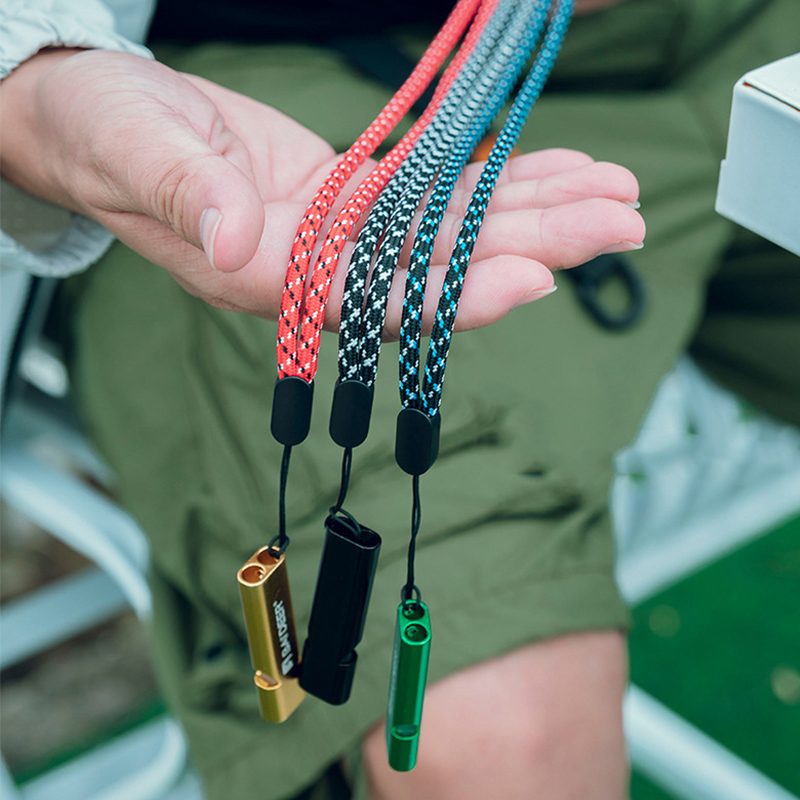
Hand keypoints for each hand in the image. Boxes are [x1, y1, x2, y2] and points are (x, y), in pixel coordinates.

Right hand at [0, 48, 643, 335]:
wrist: (105, 123)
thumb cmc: (104, 135)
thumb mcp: (131, 151)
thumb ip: (183, 195)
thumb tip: (236, 240)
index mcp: (268, 273)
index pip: (374, 298)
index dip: (452, 294)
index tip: (533, 277)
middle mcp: (320, 268)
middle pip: (440, 268)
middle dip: (533, 247)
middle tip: (621, 224)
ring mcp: (344, 237)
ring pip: (454, 234)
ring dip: (538, 215)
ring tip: (617, 197)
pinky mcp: (356, 200)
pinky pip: (438, 198)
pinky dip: (499, 183)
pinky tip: (556, 174)